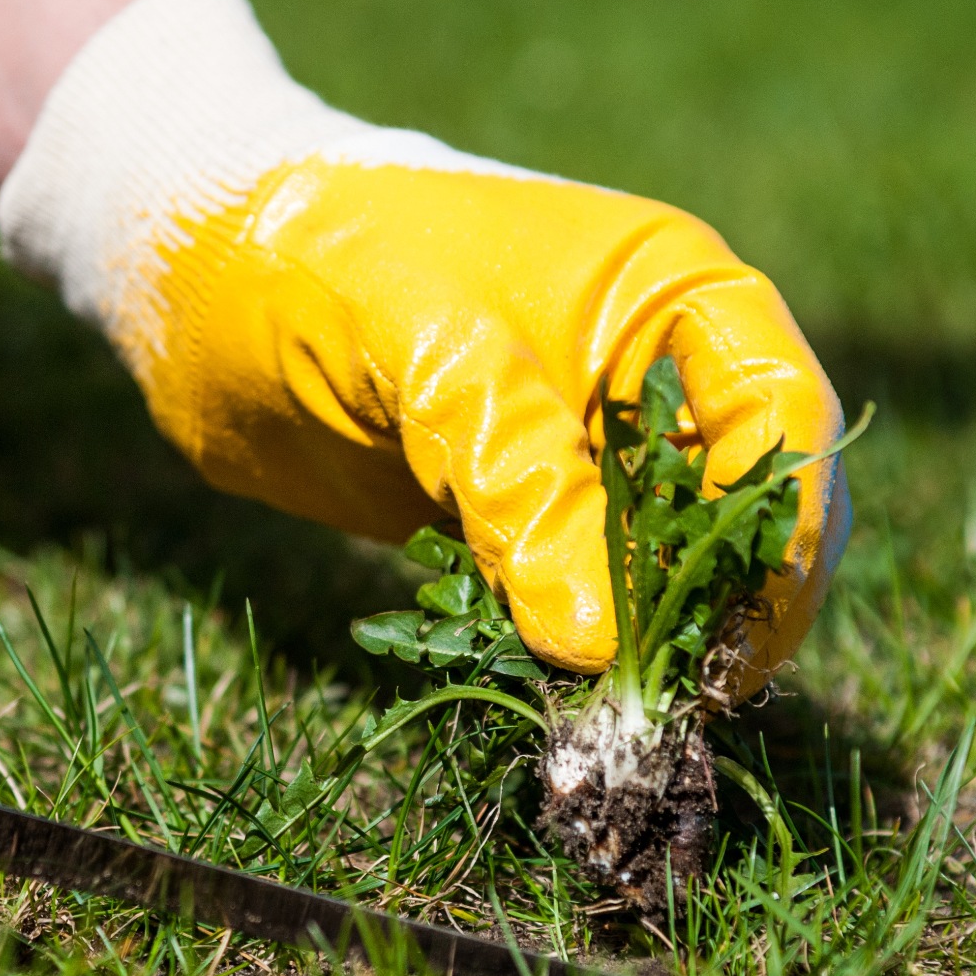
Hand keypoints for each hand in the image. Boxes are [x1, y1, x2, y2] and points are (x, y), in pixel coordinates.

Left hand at [0, 0, 849, 680]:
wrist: (193, 276)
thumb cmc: (316, 261)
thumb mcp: (428, 354)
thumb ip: (519, 482)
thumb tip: (598, 645)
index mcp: (670, 293)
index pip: (782, 422)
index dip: (779, 537)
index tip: (734, 643)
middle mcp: (650, 374)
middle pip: (743, 511)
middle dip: (718, 607)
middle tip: (661, 702)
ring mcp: (584, 448)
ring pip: (663, 567)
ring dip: (644, 642)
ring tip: (601, 713)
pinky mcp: (517, 509)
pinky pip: (577, 594)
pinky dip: (569, 646)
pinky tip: (544, 688)